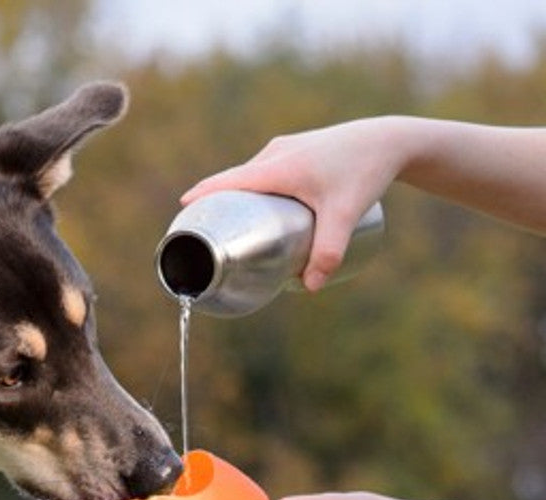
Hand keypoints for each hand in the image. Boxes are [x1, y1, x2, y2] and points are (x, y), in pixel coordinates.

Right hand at [180, 120, 404, 290]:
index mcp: (276, 166)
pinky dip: (251, 190)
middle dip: (216, 207)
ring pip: (249, 178)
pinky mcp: (295, 150)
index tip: (180, 218)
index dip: (200, 197)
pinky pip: (262, 172)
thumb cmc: (365, 172)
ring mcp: (285, 149)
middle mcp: (275, 153)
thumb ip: (329, 252)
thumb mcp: (346, 215)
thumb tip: (310, 288)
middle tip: (206, 239)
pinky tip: (252, 208)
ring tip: (228, 231)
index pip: (226, 182)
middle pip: (234, 183)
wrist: (390, 139)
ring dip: (235, 200)